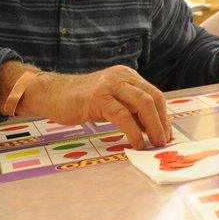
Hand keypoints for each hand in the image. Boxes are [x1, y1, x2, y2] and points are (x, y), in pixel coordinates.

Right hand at [25, 66, 169, 149]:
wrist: (52, 94)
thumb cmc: (82, 101)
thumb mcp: (111, 101)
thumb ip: (130, 110)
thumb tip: (152, 129)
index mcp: (127, 76)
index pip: (154, 94)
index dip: (163, 116)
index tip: (166, 134)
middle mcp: (121, 76)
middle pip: (152, 98)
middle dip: (161, 122)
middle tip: (163, 141)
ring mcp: (109, 85)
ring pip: (142, 104)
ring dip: (153, 127)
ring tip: (154, 144)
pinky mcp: (98, 98)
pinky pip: (123, 115)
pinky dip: (134, 132)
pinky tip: (136, 143)